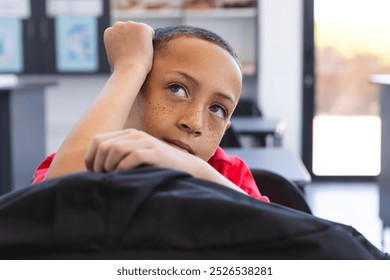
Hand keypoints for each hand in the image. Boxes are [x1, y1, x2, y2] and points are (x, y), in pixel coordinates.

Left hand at [84, 129, 199, 172]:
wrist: (186, 167)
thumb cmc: (157, 167)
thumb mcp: (135, 158)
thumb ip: (118, 158)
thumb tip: (93, 170)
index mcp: (128, 134)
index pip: (97, 140)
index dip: (91, 158)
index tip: (94, 174)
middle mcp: (135, 134)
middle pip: (103, 146)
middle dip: (98, 165)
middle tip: (103, 179)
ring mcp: (146, 142)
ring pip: (114, 150)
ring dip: (109, 167)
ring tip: (114, 178)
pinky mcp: (155, 152)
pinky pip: (131, 157)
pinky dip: (123, 169)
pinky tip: (125, 178)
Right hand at [104, 21, 153, 74]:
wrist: (128, 69)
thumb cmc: (121, 68)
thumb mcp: (113, 57)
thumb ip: (116, 48)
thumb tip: (121, 48)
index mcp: (109, 32)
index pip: (121, 34)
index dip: (127, 45)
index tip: (128, 54)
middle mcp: (118, 25)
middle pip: (131, 30)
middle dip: (134, 39)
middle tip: (136, 53)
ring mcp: (130, 25)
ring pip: (140, 30)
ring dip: (142, 39)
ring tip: (141, 53)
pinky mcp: (142, 27)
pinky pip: (150, 32)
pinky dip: (150, 40)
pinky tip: (147, 49)